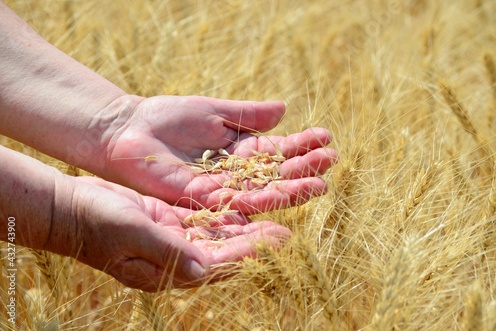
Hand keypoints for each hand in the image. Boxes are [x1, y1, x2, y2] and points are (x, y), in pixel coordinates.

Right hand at [53, 176, 290, 291]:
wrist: (71, 210)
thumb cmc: (96, 224)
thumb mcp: (131, 233)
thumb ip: (167, 249)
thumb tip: (203, 268)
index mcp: (167, 269)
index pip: (218, 263)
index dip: (249, 251)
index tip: (278, 239)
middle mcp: (175, 258)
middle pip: (224, 251)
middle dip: (254, 242)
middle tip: (284, 231)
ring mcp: (173, 240)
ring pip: (217, 235)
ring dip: (243, 227)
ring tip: (270, 217)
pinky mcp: (169, 223)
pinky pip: (202, 221)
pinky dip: (222, 215)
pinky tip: (242, 206)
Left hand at [101, 95, 337, 213]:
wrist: (130, 130)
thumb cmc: (169, 117)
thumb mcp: (215, 110)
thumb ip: (248, 114)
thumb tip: (284, 109)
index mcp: (240, 150)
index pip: (278, 150)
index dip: (302, 145)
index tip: (326, 137)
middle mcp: (235, 173)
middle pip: (275, 174)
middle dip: (303, 168)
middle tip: (331, 161)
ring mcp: (219, 189)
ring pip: (261, 192)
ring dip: (289, 189)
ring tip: (318, 183)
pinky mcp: (200, 200)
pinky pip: (233, 203)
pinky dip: (257, 201)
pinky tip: (280, 195)